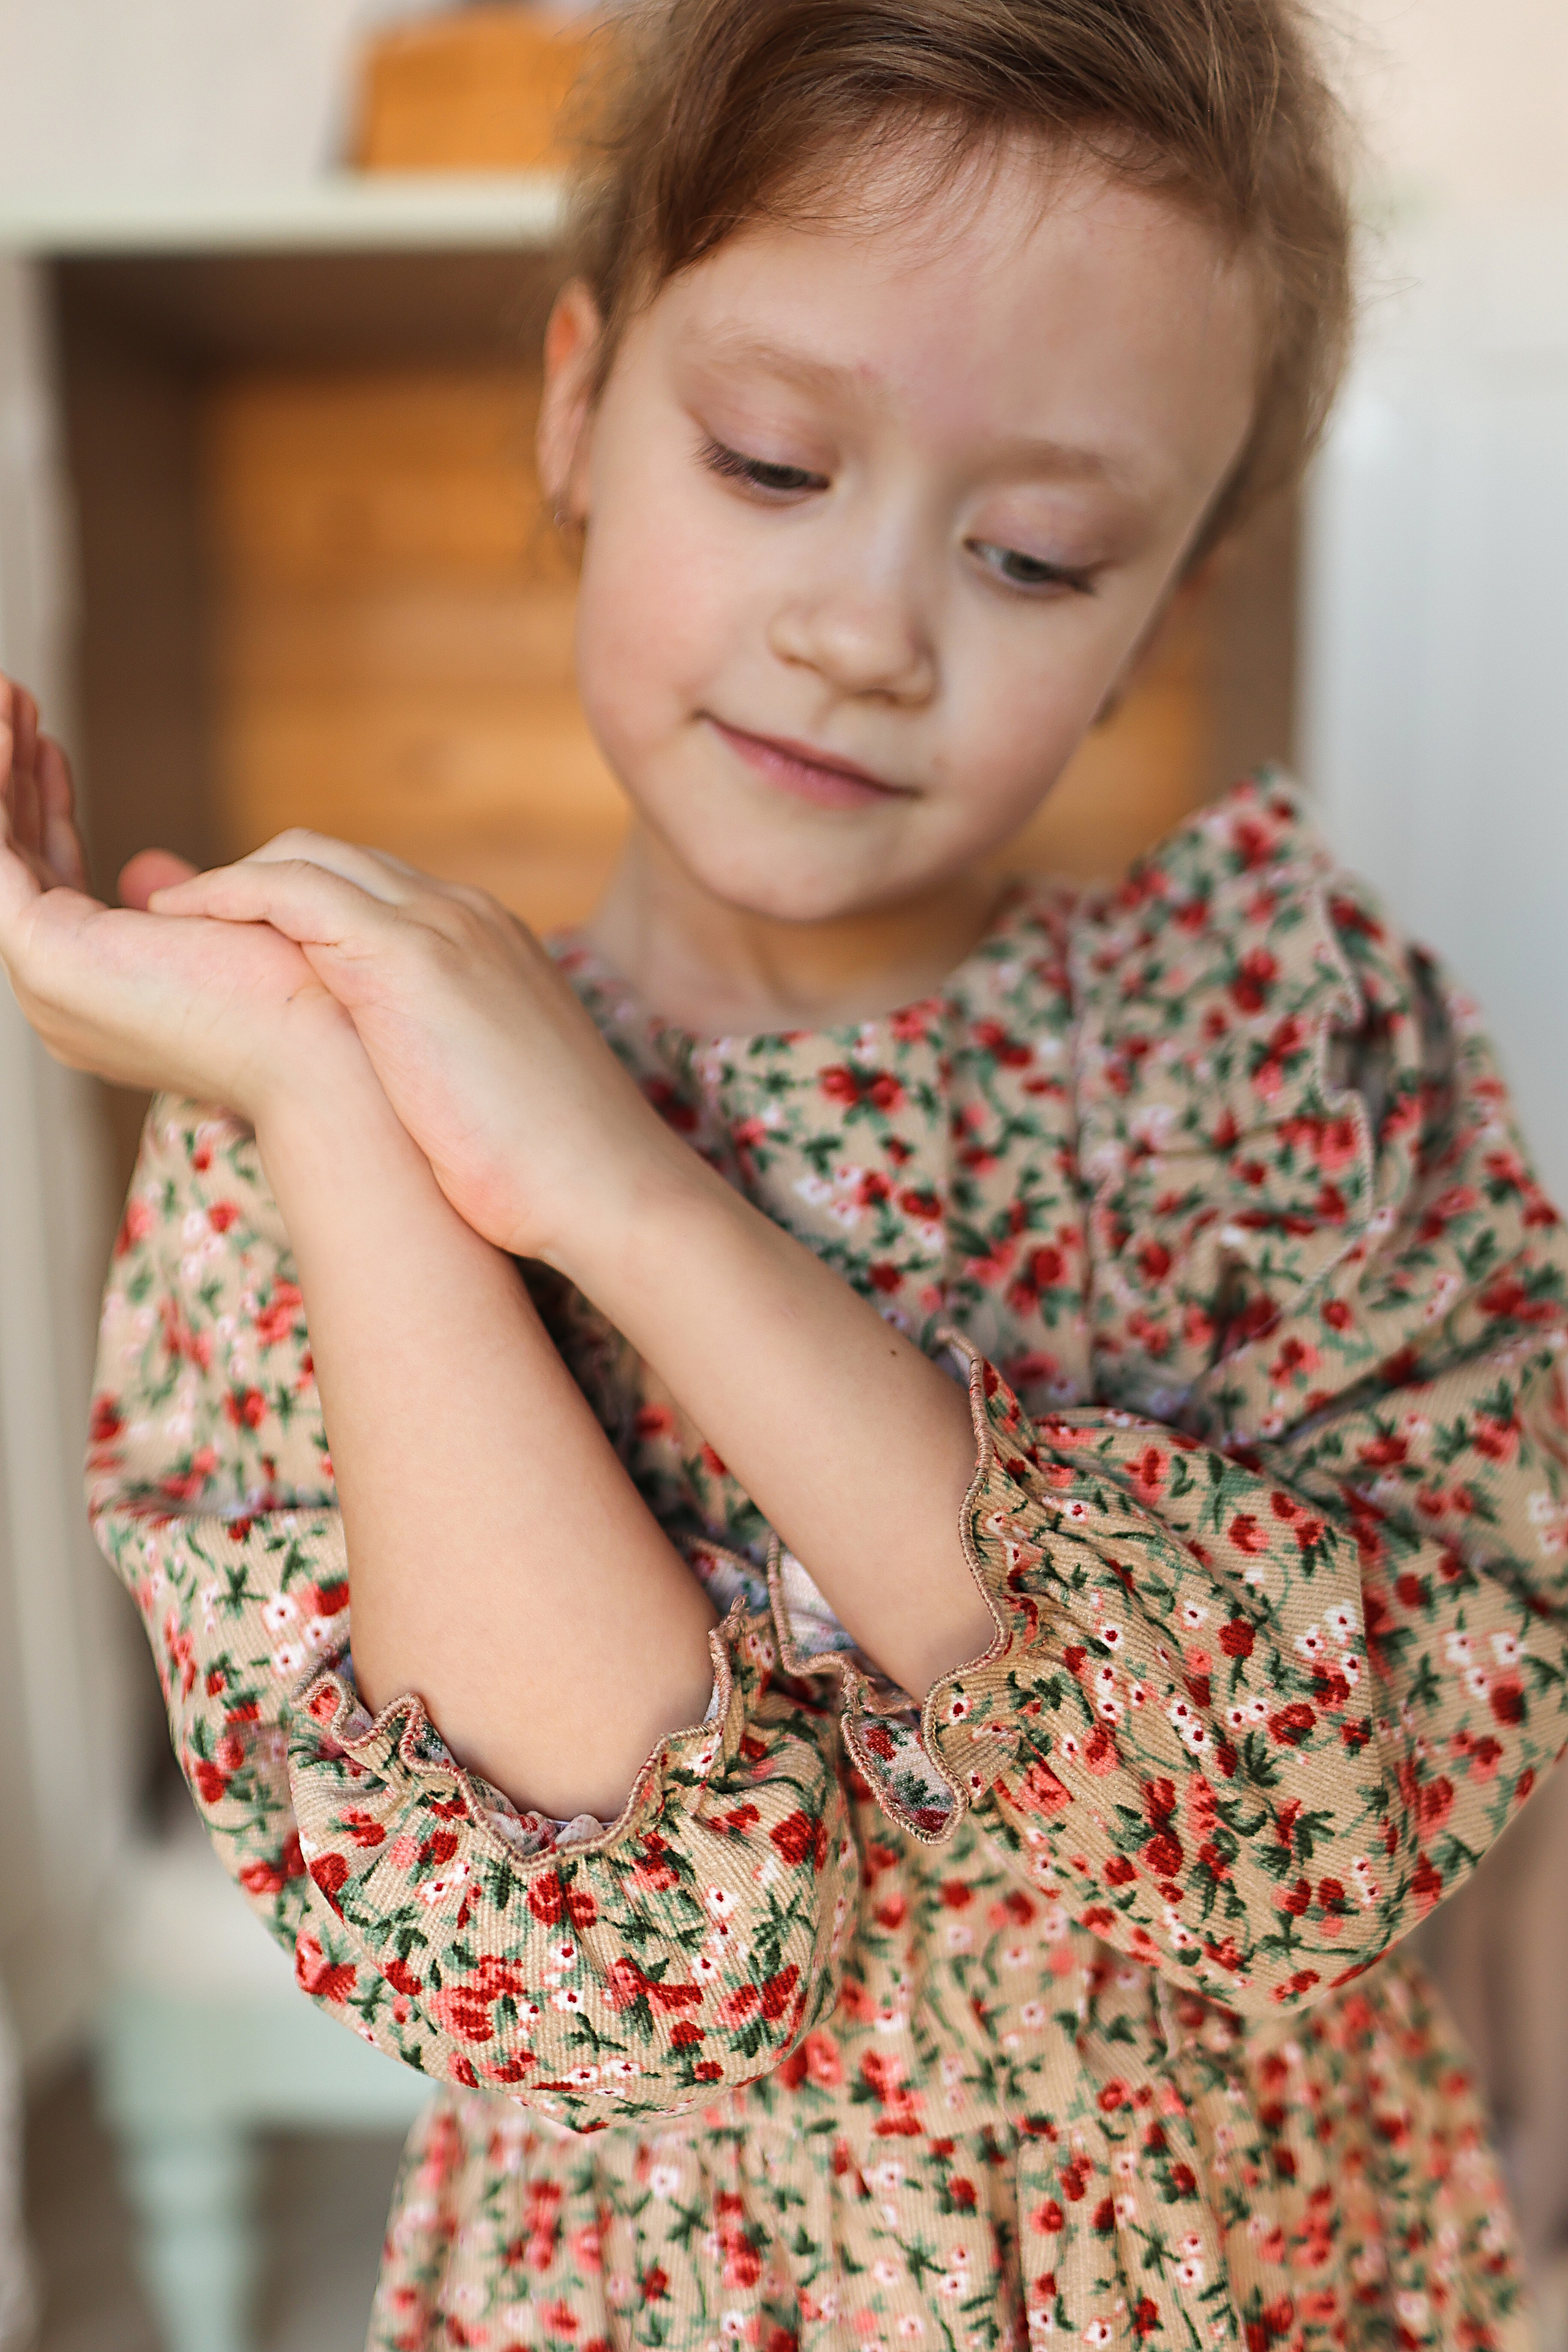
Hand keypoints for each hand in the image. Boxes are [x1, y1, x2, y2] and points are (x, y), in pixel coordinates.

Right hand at [0, 675, 364, 1117]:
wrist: (333, 1047)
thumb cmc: (311, 994)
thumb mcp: (232, 921)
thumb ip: (178, 899)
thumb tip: (148, 877)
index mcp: (107, 994)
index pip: (57, 879)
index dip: (46, 805)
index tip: (46, 741)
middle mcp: (65, 996)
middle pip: (20, 860)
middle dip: (14, 774)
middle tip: (9, 698)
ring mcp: (49, 981)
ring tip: (1, 694)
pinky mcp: (44, 954)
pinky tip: (1, 728)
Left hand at [148, 832, 690, 1263]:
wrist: (609, 1190)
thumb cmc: (553, 1172)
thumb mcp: (482, 1094)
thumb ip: (431, 1060)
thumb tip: (385, 1090)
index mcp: (487, 944)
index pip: (371, 891)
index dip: (292, 908)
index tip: (231, 943)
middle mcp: (464, 915)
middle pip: (330, 859)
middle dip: (247, 881)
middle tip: (174, 921)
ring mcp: (440, 926)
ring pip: (304, 860)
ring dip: (223, 885)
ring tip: (159, 924)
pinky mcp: (408, 957)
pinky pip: (289, 892)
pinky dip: (225, 897)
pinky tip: (175, 929)